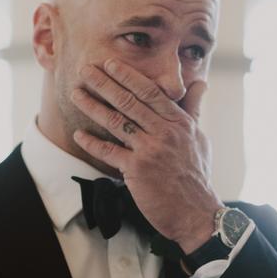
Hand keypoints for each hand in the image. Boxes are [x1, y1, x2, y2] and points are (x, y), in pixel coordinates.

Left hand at [71, 59, 223, 252]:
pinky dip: (92, 143)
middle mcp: (164, 132)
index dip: (127, 76)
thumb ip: (193, 109)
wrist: (196, 213)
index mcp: (179, 122)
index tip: (110, 64)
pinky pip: (109, 152)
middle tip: (85, 70)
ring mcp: (150, 151)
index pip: (150, 92)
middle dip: (104, 83)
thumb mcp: (199, 138)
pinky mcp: (137, 170)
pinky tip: (78, 135)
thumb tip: (200, 83)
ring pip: (116, 122)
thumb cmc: (196, 175)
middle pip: (129, 101)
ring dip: (93, 106)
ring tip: (76, 94)